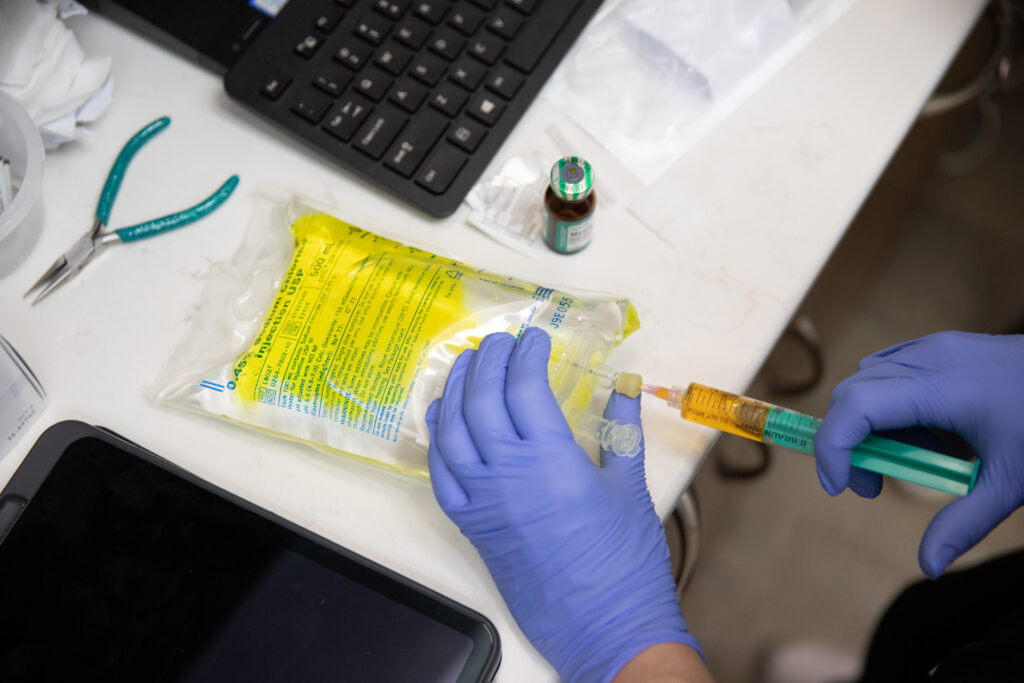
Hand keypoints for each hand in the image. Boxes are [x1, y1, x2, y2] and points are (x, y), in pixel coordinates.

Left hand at [426, 328, 701, 682]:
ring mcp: (484, 502)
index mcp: (551, 459)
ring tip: (466, 366)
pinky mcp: (472, 527)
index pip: (525, 387)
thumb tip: (622, 386)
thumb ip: (622, 430)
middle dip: (488, 362)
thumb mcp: (631, 487)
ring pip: (452, 432)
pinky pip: (440, 476)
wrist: (604, 624)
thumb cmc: (624, 561)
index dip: (526, 355)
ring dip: (456, 392)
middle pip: (482, 400)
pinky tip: (442, 418)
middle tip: (499, 342)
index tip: (533, 337)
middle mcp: (508, 475)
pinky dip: (436, 440)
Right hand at [814, 331, 1023, 577]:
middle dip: (847, 443)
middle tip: (873, 486)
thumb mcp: (1011, 481)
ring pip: (867, 381)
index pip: (854, 409)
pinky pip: (889, 371)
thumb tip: (929, 566)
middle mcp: (927, 358)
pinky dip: (887, 404)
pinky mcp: (940, 346)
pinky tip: (922, 431)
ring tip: (908, 458)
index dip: (833, 447)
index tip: (839, 487)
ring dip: (867, 424)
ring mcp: (933, 347)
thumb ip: (964, 522)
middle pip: (851, 395)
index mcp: (941, 388)